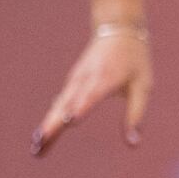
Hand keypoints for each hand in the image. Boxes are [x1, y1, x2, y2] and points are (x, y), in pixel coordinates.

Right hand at [33, 29, 150, 155]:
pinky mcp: (71, 84)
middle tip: (38, 144)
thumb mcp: (143, 86)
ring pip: (58, 107)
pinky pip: (59, 105)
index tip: (70, 121)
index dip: (81, 107)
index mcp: (105, 78)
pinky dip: (51, 120)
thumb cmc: (134, 60)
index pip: (91, 95)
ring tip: (36, 147)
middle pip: (65, 104)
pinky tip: (42, 137)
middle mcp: (85, 79)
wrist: (117, 29)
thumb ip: (136, 115)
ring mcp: (75, 81)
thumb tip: (133, 144)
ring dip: (47, 126)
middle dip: (52, 125)